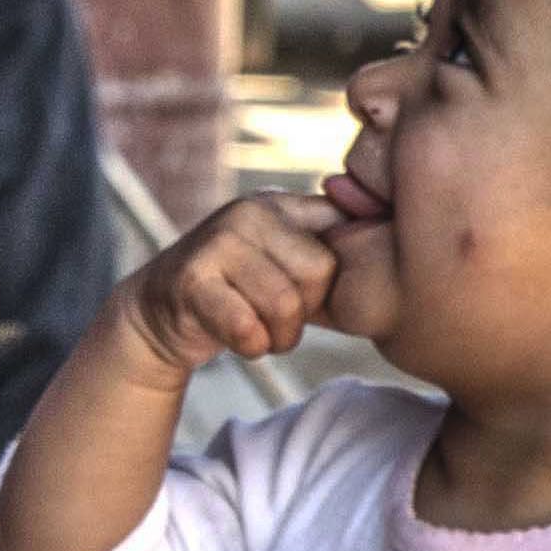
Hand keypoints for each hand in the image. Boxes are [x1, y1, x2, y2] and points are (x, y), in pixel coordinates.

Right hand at [114, 193, 340, 374]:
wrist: (158, 316)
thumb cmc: (238, 294)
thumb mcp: (282, 261)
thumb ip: (327, 246)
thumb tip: (391, 233)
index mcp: (279, 203)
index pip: (342, 236)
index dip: (331, 282)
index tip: (308, 296)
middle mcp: (249, 212)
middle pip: (320, 274)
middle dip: (305, 313)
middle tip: (276, 319)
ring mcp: (217, 241)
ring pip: (286, 305)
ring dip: (278, 336)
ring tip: (257, 330)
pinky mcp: (192, 279)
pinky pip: (248, 328)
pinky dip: (250, 347)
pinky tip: (235, 338)